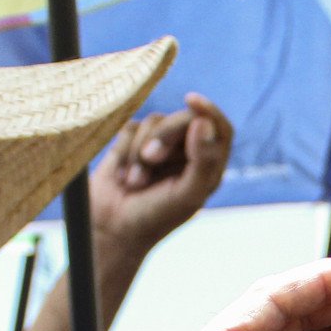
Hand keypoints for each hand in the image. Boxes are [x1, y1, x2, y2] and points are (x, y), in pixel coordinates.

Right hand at [89, 92, 233, 253]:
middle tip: (151, 158)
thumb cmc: (155, 217)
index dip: (209, 111)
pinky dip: (125, 150)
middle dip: (164, 135)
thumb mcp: (186, 195)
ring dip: (140, 151)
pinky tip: (122, 176)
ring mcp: (159, 146)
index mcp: (208, 166)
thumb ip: (202, 161)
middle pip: (185, 118)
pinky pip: (131, 127)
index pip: (219, 128)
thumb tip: (204, 123)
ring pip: (155, 121)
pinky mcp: (132, 144)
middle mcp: (187, 152)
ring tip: (134, 182)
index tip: (191, 100)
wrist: (111, 230)